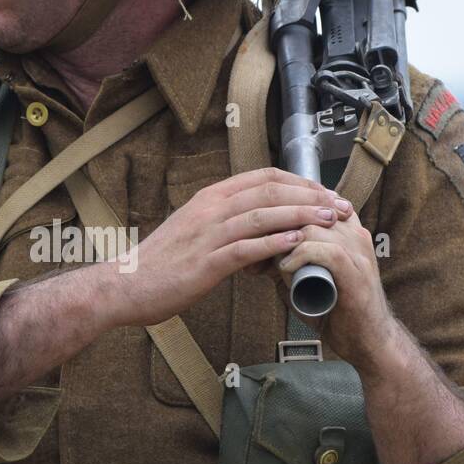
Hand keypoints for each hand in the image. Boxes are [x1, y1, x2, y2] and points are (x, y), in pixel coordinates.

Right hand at [103, 167, 353, 328]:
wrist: (123, 285)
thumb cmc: (159, 265)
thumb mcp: (194, 233)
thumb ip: (225, 226)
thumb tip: (256, 232)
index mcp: (209, 199)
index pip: (263, 177)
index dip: (299, 182)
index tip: (324, 192)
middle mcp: (210, 209)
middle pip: (270, 191)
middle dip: (311, 196)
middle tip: (340, 205)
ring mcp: (207, 235)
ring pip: (263, 215)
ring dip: (301, 216)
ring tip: (330, 220)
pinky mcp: (205, 263)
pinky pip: (246, 248)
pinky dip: (275, 244)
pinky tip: (297, 245)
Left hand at [272, 209, 395, 369]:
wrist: (369, 342)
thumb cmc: (339, 312)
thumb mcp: (308, 280)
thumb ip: (288, 264)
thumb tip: (258, 255)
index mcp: (346, 231)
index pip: (311, 200)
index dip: (281, 210)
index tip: (257, 228)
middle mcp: (354, 234)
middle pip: (308, 208)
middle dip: (276, 225)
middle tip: (253, 246)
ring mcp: (358, 253)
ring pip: (314, 227)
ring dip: (284, 243)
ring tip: (270, 264)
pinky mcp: (356, 273)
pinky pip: (326, 251)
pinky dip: (300, 257)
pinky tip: (284, 270)